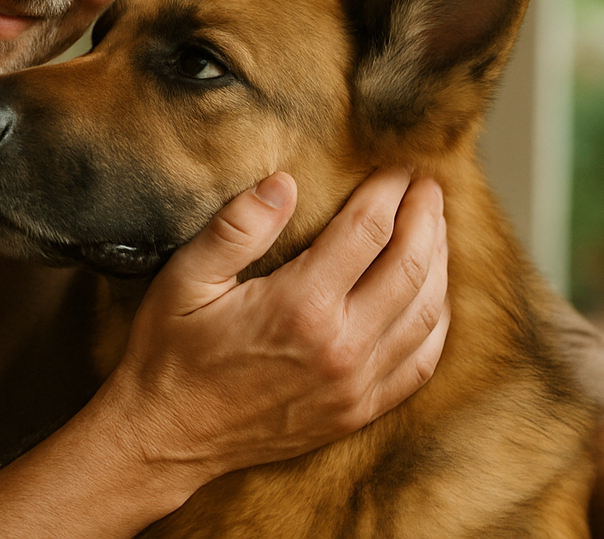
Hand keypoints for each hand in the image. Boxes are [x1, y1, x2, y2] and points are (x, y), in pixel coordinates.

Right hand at [103, 167, 449, 484]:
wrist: (166, 437)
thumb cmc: (169, 354)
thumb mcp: (186, 278)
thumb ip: (236, 228)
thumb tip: (283, 183)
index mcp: (299, 305)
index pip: (367, 231)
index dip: (388, 191)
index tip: (395, 167)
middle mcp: (340, 346)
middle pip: (410, 266)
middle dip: (425, 217)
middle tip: (428, 185)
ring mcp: (355, 385)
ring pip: (426, 314)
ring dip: (438, 263)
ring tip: (436, 228)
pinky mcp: (356, 412)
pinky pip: (420, 363)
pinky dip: (436, 323)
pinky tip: (433, 297)